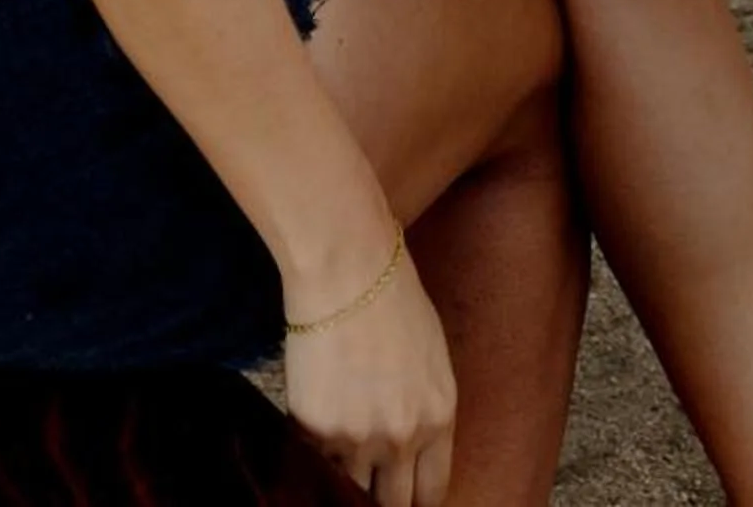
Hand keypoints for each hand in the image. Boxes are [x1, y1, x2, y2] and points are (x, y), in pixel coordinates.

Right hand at [283, 247, 455, 505]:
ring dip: (344, 480)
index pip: (431, 492)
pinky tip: (315, 437)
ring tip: (342, 455)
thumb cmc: (394, 297)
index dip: (416, 501)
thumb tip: (412, 443)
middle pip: (393, 504)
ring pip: (349, 491)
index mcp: (438, 418)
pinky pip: (314, 462)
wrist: (348, 270)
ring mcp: (356, 440)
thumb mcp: (430, 357)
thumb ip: (424, 407)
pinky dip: (314, 456)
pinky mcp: (315, 432)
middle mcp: (402, 438)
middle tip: (372, 490)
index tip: (405, 499)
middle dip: (383, 501)